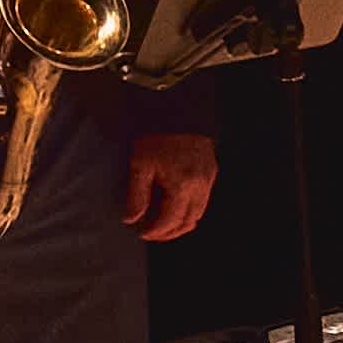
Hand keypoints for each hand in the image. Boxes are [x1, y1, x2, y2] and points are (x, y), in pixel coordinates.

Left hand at [123, 127, 216, 244]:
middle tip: (151, 232)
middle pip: (188, 223)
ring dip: (181, 223)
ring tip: (163, 222)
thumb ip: (136, 196)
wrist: (179, 110)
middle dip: (169, 232)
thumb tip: (131, 219)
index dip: (154, 231)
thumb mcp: (140, 165)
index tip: (140, 232)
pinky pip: (203, 200)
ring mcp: (208, 180)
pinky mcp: (211, 172)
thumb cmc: (157, 135)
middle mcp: (200, 187)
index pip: (169, 221)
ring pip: (198, 214)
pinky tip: (175, 204)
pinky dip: (189, 209)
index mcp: (182, 187)